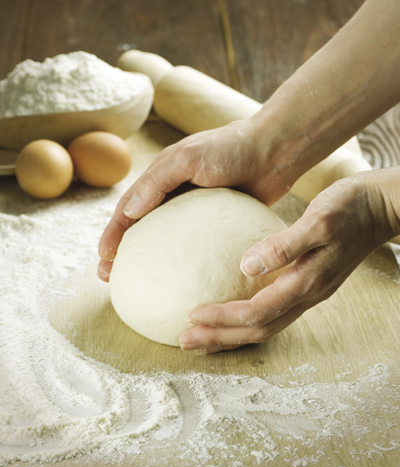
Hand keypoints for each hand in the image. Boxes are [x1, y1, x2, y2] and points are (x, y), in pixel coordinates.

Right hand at [98, 118, 296, 280]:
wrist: (275, 151)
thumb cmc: (232, 148)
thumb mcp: (190, 158)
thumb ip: (158, 181)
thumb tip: (129, 211)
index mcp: (161, 177)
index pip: (128, 209)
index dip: (113, 233)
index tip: (104, 259)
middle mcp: (173, 195)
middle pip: (140, 228)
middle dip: (123, 253)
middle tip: (113, 278)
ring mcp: (195, 212)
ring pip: (165, 241)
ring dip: (150, 261)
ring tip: (143, 285)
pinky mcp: (216, 223)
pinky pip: (196, 246)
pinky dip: (185, 262)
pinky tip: (184, 280)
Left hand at [179, 168, 399, 352]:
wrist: (381, 206)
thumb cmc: (350, 208)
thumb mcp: (318, 220)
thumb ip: (284, 245)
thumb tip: (245, 266)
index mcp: (306, 282)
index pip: (256, 313)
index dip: (223, 318)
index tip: (192, 316)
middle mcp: (307, 295)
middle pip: (258, 330)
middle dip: (220, 338)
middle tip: (185, 340)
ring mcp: (309, 292)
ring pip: (266, 326)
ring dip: (231, 335)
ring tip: (201, 337)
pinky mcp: (308, 283)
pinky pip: (272, 313)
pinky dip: (247, 320)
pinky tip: (231, 313)